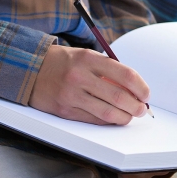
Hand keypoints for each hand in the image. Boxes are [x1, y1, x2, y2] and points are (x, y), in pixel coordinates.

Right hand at [29, 44, 149, 124]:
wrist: (30, 69)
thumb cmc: (63, 62)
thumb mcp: (85, 56)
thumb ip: (107, 70)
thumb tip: (133, 89)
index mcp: (88, 58)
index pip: (125, 74)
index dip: (140, 87)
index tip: (146, 94)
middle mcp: (80, 76)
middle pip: (119, 96)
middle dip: (136, 106)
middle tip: (142, 109)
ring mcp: (72, 95)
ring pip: (108, 112)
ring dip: (125, 117)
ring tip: (130, 116)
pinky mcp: (65, 110)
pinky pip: (93, 119)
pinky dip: (108, 121)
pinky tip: (114, 118)